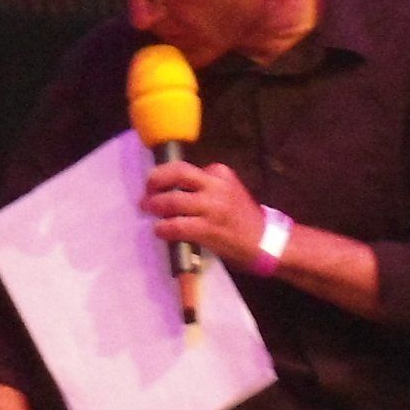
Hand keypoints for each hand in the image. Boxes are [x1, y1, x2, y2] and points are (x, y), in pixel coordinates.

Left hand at [142, 159, 267, 264]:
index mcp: (220, 173)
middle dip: (155, 181)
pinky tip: (159, 230)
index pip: (184, 167)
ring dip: (155, 205)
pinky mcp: (208, 229)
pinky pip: (177, 226)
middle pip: (177, 174)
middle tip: (146, 192)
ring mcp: (212, 207)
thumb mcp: (227, 190)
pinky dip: (163, 228)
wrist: (264, 241)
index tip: (155, 182)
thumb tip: (171, 187)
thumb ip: (204, 185)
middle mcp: (216, 186)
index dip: (164, 174)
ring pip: (173, 200)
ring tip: (148, 209)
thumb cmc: (241, 217)